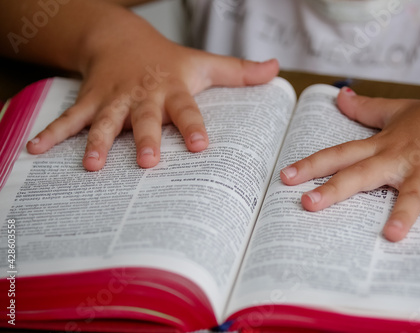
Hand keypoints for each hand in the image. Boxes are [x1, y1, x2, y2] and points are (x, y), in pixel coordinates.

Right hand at [25, 5, 278, 170]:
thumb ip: (239, 71)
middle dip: (146, 138)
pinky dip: (53, 133)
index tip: (200, 147)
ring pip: (105, 121)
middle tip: (149, 162)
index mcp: (172, 90)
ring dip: (99, 142)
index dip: (193, 127)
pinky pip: (70, 118)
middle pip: (145, 118)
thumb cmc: (168, 60)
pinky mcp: (90, 101)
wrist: (123, 40)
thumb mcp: (204, 63)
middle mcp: (143, 96)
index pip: (187, 110)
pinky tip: (36, 150)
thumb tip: (277, 69)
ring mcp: (113, 99)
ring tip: (92, 165)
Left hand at [281, 73, 419, 241]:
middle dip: (334, 189)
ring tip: (390, 235)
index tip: (285, 177)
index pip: (340, 154)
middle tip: (308, 204)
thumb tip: (340, 96)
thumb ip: (366, 108)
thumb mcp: (397, 110)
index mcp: (382, 145)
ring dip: (402, 213)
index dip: (311, 164)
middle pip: (361, 174)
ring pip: (411, 192)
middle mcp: (398, 157)